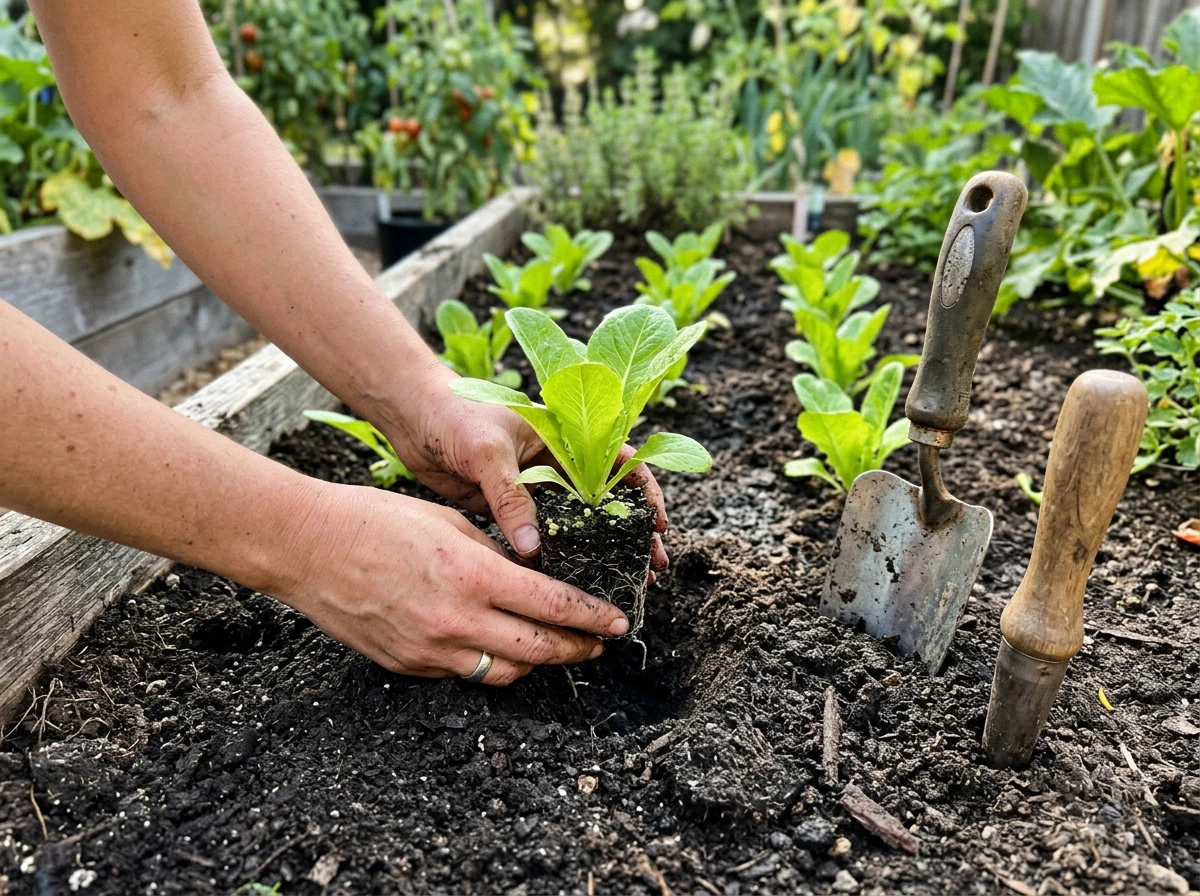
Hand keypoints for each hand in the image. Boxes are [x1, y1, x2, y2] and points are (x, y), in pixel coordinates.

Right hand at [274, 481, 631, 684]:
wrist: (307, 547)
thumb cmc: (375, 520)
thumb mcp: (449, 523)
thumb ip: (494, 554)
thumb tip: (530, 573)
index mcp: (473, 575)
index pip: (553, 606)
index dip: (593, 618)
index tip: (617, 622)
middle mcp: (456, 621)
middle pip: (538, 650)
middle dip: (577, 649)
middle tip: (597, 645)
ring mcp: (430, 650)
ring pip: (505, 673)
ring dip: (535, 662)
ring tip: (550, 647)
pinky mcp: (407, 666)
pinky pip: (463, 673)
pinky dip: (486, 662)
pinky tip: (493, 645)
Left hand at [375, 365, 669, 572]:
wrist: (413, 418)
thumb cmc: (455, 416)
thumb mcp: (488, 452)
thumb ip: (511, 497)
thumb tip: (533, 548)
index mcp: (566, 434)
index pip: (620, 460)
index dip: (644, 492)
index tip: (657, 524)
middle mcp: (558, 463)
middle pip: (607, 501)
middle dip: (633, 532)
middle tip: (651, 566)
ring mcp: (537, 488)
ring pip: (579, 524)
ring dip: (602, 550)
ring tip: (625, 580)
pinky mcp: (513, 509)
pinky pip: (543, 537)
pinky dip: (560, 558)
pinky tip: (574, 582)